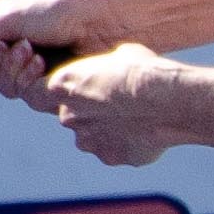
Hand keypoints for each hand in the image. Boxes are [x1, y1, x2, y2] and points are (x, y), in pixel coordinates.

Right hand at [0, 0, 108, 101]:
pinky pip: (33, 101)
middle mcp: (20, 56)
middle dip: (2, 66)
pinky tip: (49, 67)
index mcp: (7, 33)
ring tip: (37, 54)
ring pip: (10, 93)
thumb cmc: (64, 10)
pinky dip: (34, 83)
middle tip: (23, 48)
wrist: (107, 23)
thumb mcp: (14, 14)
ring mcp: (39, 74)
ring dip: (18, 73)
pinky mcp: (58, 91)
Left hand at [34, 45, 181, 168]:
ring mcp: (88, 141)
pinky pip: (114, 151)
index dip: (67, 92)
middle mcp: (69, 117)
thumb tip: (111, 70)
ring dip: (108, 130)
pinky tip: (146, 131)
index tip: (86, 89)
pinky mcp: (109, 157)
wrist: (168, 101)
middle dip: (92, 112)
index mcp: (63, 86)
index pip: (45, 93)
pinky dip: (126, 144)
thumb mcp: (120, 55)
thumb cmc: (144, 71)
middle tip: (119, 103)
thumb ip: (104, 69)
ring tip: (137, 117)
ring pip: (92, 137)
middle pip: (73, 116)